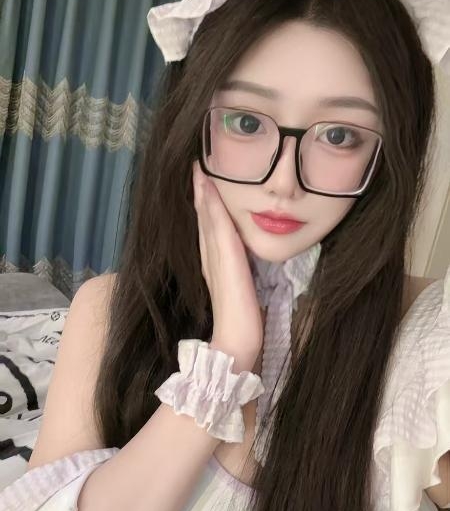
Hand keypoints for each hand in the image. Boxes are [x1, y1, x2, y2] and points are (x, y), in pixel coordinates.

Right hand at [192, 160, 262, 372]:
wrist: (236, 344)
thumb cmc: (242, 325)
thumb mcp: (243, 293)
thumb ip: (241, 279)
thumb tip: (249, 269)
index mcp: (215, 267)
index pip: (209, 229)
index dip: (205, 206)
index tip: (203, 183)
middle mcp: (210, 259)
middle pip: (204, 219)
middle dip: (200, 192)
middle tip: (195, 166)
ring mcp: (214, 258)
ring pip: (207, 217)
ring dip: (202, 192)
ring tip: (198, 168)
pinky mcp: (224, 259)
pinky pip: (216, 225)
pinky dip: (210, 204)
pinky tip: (207, 186)